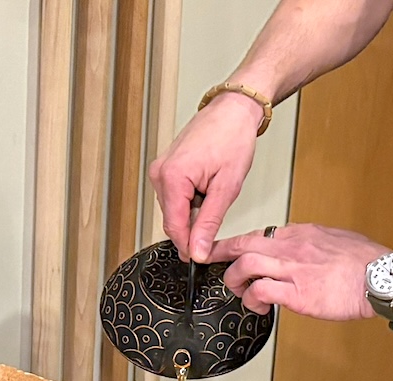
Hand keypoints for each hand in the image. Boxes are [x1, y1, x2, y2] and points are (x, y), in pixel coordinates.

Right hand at [148, 92, 262, 261]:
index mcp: (172, 178)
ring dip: (192, 213)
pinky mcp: (164, 169)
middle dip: (193, 228)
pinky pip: (174, 197)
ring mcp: (159, 170)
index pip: (174, 227)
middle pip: (172, 220)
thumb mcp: (227, 186)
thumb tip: (198, 250)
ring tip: (214, 194)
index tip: (202, 258)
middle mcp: (159, 174)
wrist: (233, 110)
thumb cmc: (233, 137)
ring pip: (173, 210)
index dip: (189, 246)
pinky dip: (190, 201)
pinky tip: (206, 188)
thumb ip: (209, 222)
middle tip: (217, 223)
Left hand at [209, 223, 386, 319]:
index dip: (237, 242)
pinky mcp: (298, 293)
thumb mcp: (336, 240)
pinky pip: (261, 292)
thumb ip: (311, 244)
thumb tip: (299, 249)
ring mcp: (294, 270)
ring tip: (239, 291)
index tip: (225, 248)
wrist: (384, 278)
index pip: (260, 233)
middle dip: (222, 254)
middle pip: (244, 244)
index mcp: (301, 234)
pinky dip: (252, 300)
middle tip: (211, 263)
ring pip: (246, 266)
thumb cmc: (367, 263)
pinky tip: (257, 307)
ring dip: (234, 280)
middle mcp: (293, 248)